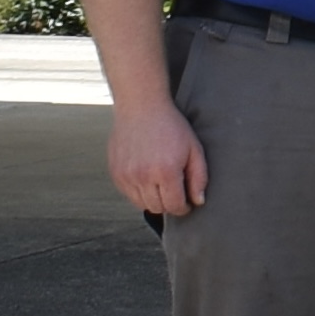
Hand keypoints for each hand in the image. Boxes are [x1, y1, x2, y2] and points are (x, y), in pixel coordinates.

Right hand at [109, 93, 207, 222]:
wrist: (141, 107)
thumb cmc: (171, 126)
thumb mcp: (194, 148)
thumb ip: (199, 177)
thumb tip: (198, 201)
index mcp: (166, 171)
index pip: (174, 206)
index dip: (183, 207)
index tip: (187, 201)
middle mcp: (143, 176)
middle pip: (158, 208)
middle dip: (169, 204)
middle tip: (175, 192)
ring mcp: (127, 176)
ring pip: (142, 204)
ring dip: (154, 200)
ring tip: (161, 184)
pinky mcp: (116, 174)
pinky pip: (129, 195)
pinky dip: (139, 192)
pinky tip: (147, 177)